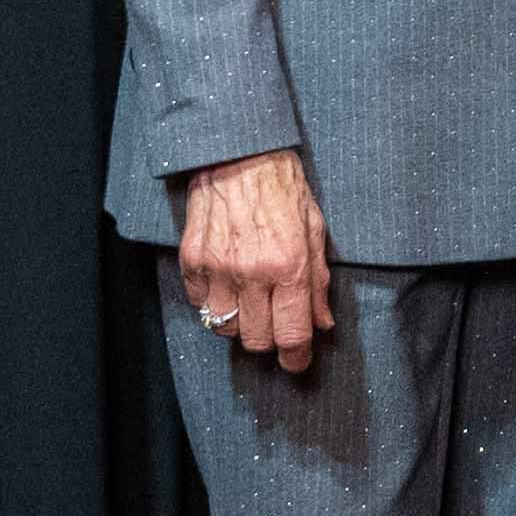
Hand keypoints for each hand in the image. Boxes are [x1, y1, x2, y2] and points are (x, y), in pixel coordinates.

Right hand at [179, 151, 337, 369]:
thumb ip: (319, 282)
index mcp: (289, 267)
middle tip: (275, 325)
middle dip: (269, 340)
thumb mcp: (315, 230)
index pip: (291, 335)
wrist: (240, 152)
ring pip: (224, 327)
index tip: (297, 362)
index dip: (296, 358)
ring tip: (249, 303)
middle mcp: (252, 272)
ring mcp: (218, 267)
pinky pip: (199, 303)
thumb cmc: (283, 187)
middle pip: (256, 340)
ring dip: (239, 323)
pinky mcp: (193, 258)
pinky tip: (226, 285)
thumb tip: (322, 323)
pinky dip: (212, 302)